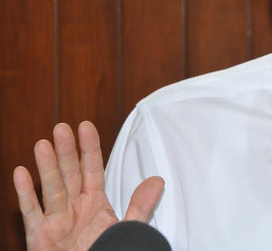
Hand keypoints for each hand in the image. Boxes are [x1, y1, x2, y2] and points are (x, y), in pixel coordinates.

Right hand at [13, 121, 163, 250]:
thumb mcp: (126, 229)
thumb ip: (140, 206)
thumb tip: (157, 180)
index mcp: (95, 204)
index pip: (92, 170)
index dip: (89, 149)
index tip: (86, 126)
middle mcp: (74, 208)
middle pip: (70, 174)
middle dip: (66, 151)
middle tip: (62, 127)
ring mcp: (56, 221)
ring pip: (51, 189)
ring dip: (47, 166)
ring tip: (43, 143)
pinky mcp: (39, 237)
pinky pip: (32, 213)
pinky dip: (25, 193)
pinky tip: (21, 172)